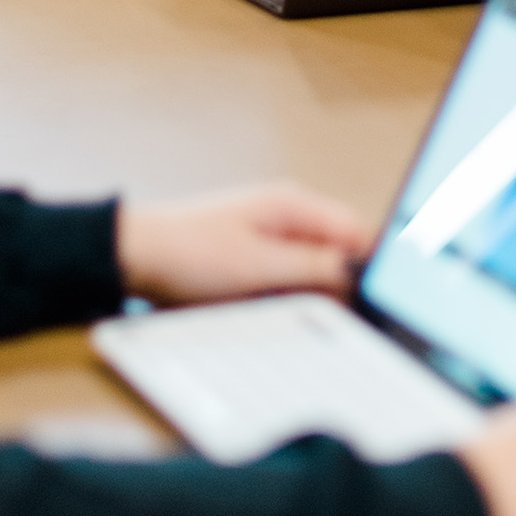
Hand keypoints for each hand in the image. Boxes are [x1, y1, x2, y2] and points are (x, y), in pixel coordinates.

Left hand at [116, 182, 370, 305]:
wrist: (137, 256)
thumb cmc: (189, 251)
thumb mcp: (259, 266)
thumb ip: (314, 267)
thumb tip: (358, 271)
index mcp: (294, 204)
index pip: (357, 229)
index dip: (373, 262)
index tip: (379, 295)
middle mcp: (289, 215)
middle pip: (341, 250)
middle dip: (342, 283)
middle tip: (331, 311)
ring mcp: (275, 234)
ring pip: (318, 268)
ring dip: (313, 292)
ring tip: (285, 304)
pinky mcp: (260, 256)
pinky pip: (293, 277)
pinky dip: (291, 295)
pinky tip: (273, 306)